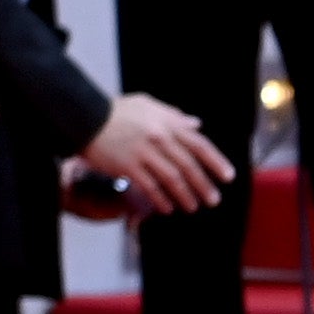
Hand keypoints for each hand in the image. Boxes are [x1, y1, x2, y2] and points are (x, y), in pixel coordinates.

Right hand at [78, 91, 235, 214]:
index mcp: (168, 123)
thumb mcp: (148, 105)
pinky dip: (161, 199)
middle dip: (204, 185)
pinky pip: (149, 187)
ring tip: (193, 207)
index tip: (228, 176)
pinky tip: (168, 208)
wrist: (86, 117)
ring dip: (186, 196)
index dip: (217, 162)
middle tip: (214, 200)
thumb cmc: (117, 111)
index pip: (200, 145)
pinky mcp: (127, 166)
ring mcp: (143, 153)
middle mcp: (159, 138)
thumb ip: (174, 116)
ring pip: (172, 179)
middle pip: (189, 166)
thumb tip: (196, 124)